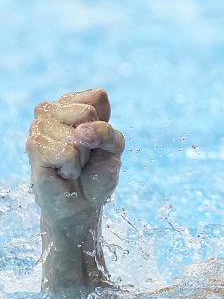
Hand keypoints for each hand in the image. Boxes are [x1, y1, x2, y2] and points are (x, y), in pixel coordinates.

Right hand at [26, 89, 123, 229]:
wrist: (83, 202)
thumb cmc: (97, 172)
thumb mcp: (114, 147)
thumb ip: (106, 132)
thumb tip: (81, 132)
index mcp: (74, 104)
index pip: (97, 96)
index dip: (104, 123)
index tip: (98, 139)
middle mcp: (54, 110)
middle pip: (87, 111)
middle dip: (94, 139)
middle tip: (85, 153)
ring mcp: (40, 126)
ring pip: (76, 134)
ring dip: (82, 156)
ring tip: (73, 164)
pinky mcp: (34, 145)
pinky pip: (66, 151)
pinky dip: (72, 167)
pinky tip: (63, 171)